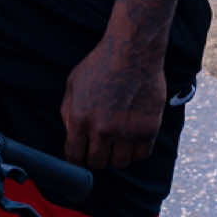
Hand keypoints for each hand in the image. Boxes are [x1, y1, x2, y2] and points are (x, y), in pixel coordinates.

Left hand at [61, 37, 165, 169]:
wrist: (132, 52)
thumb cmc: (100, 65)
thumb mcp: (73, 83)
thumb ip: (68, 112)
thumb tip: (70, 136)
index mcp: (80, 118)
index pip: (74, 156)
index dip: (76, 159)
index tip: (80, 157)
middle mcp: (102, 129)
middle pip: (97, 163)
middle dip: (95, 158)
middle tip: (98, 149)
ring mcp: (126, 132)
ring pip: (119, 163)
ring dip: (115, 156)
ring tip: (115, 143)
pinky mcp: (147, 131)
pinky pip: (140, 156)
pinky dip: (135, 151)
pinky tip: (130, 138)